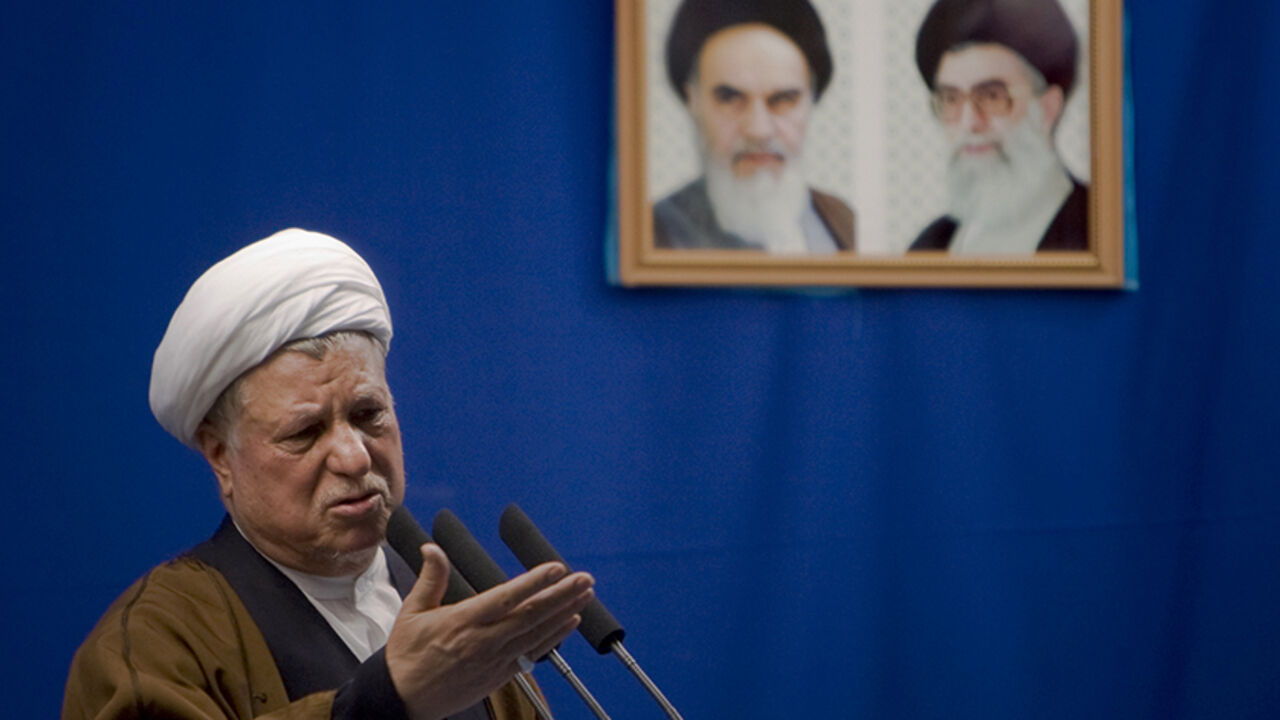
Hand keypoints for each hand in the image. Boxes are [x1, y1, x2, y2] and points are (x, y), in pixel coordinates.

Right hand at [386, 543, 593, 719]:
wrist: (403, 699)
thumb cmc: (407, 655)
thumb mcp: (412, 612)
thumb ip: (431, 578)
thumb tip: (432, 548)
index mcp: (463, 621)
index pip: (506, 597)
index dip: (533, 582)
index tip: (556, 568)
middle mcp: (484, 640)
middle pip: (531, 615)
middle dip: (562, 595)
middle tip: (585, 579)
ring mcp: (495, 660)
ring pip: (537, 634)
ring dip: (564, 613)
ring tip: (585, 596)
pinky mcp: (500, 675)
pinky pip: (533, 654)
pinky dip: (554, 638)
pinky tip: (569, 623)